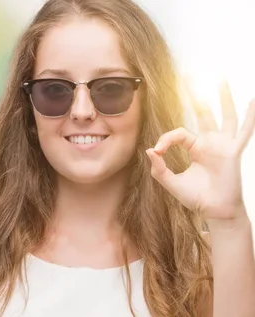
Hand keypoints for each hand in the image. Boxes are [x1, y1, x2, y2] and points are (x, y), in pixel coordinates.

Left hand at [146, 80, 254, 222]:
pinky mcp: (233, 151)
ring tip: (220, 79)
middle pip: (203, 114)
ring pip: (224, 116)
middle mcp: (211, 143)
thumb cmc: (196, 197)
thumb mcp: (170, 182)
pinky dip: (249, 116)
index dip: (166, 139)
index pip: (179, 133)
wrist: (214, 211)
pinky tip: (252, 101)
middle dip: (196, 97)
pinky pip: (244, 131)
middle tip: (188, 77)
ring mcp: (223, 145)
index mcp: (196, 148)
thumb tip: (149, 150)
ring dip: (222, 98)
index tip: (158, 150)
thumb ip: (158, 168)